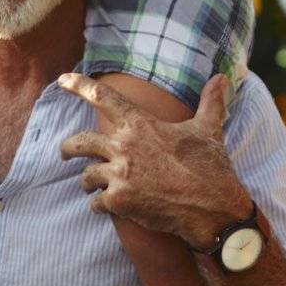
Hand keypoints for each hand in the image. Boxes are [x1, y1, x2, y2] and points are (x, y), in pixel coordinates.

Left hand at [58, 73, 250, 247]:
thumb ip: (211, 101)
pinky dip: (99, 205)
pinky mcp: (119, 201)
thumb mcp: (208, 129)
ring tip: (92, 185)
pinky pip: (95, 203)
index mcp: (140, 124)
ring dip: (88, 181)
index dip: (79, 85)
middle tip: (64, 153)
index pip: (103, 97)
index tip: (63, 80)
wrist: (213, 207)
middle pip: (80, 142)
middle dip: (67, 148)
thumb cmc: (210, 166)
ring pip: (86, 176)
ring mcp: (119, 175)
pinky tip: (106, 207)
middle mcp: (124, 146)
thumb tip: (222, 78)